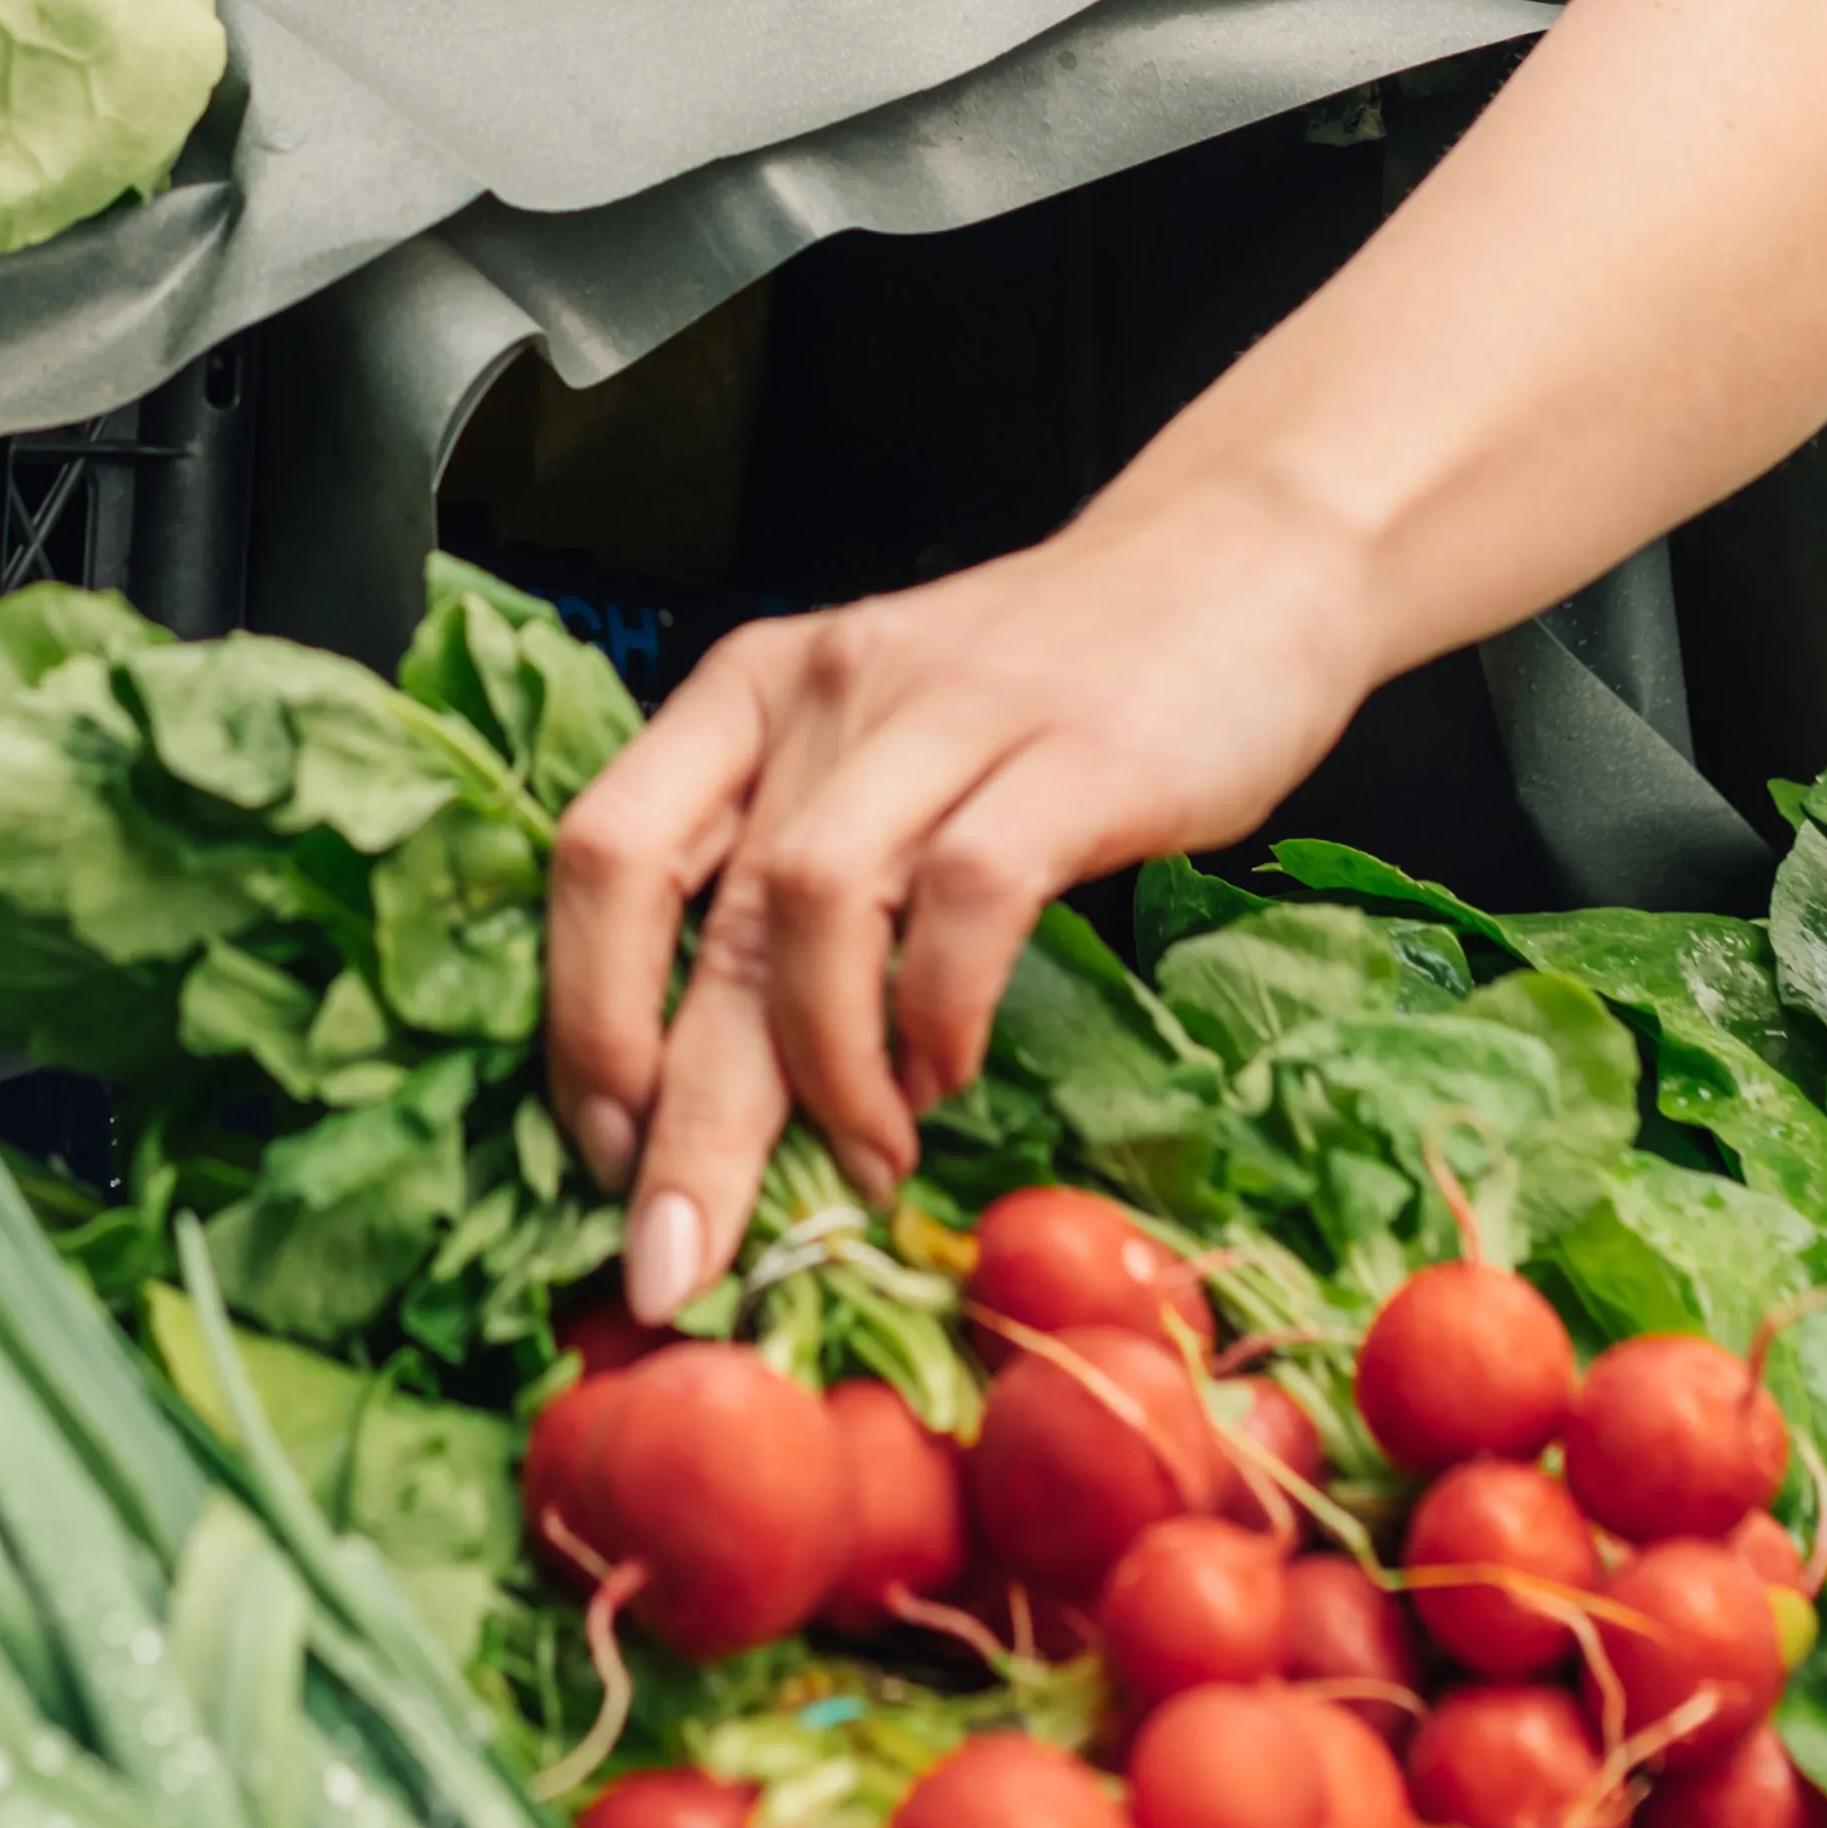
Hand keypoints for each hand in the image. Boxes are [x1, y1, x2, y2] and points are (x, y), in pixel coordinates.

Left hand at [537, 487, 1373, 1320]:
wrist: (1244, 563)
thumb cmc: (1045, 692)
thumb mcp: (884, 761)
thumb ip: (798, 885)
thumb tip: (717, 1099)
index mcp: (746, 694)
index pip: (603, 851)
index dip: (582, 1019)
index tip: (603, 1160)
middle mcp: (822, 690)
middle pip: (705, 918)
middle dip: (681, 1120)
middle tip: (677, 1263)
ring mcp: (947, 710)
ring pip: (813, 907)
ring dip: (822, 1075)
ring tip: (862, 1164)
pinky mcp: (1073, 752)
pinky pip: (968, 899)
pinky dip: (941, 1012)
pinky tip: (951, 1076)